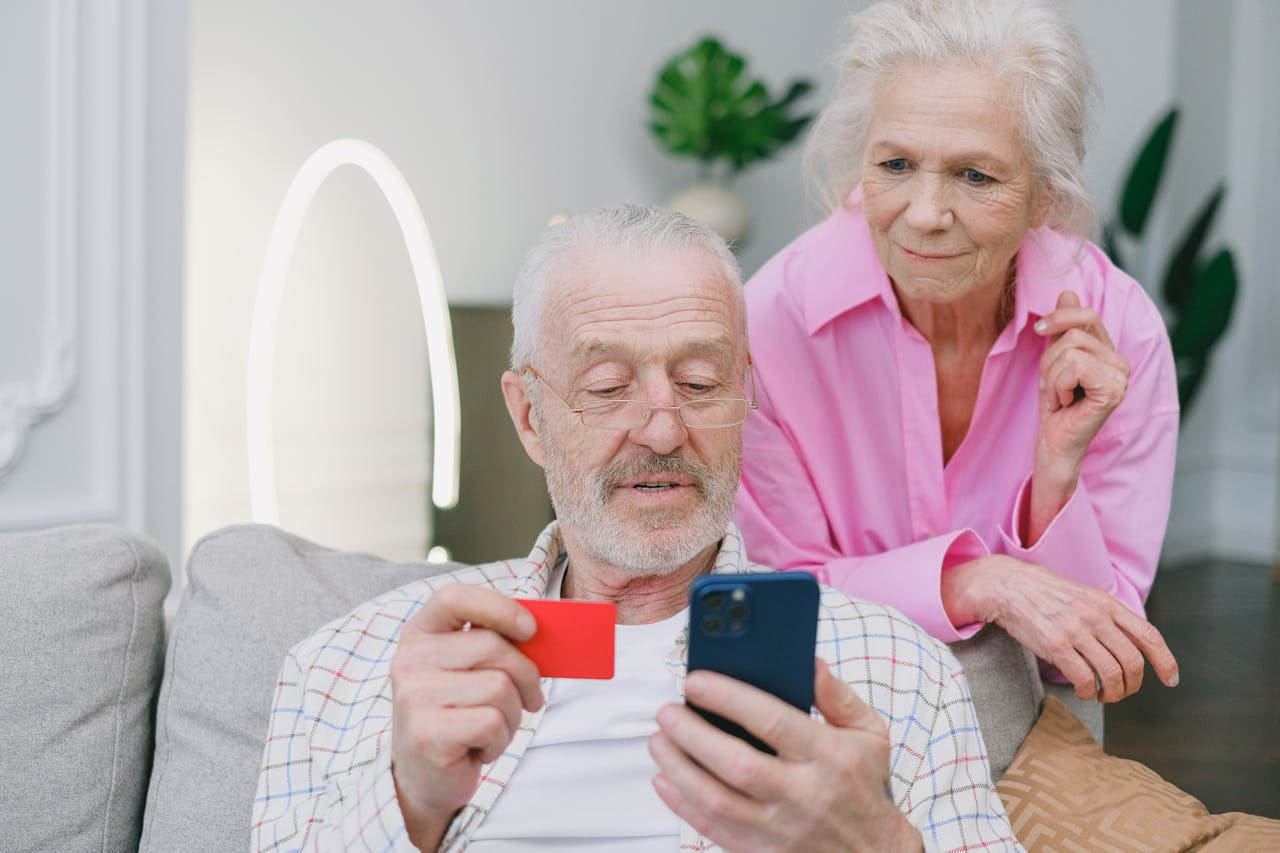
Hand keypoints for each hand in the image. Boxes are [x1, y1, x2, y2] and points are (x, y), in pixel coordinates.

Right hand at [389, 584, 543, 849]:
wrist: (426, 777)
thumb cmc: (458, 715)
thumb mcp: (470, 671)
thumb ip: (495, 644)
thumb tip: (541, 630)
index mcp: (420, 635)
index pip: (454, 598)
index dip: (497, 607)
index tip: (530, 628)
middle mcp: (410, 660)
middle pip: (494, 646)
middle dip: (526, 676)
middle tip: (528, 699)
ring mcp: (414, 696)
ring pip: (500, 687)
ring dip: (512, 714)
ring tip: (491, 727)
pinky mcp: (428, 733)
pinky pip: (493, 722)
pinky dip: (500, 739)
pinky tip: (480, 747)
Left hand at [648, 661, 921, 851]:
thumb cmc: (865, 786)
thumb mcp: (868, 733)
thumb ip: (836, 695)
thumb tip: (809, 661)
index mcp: (829, 756)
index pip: (772, 721)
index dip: (728, 698)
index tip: (695, 681)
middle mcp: (803, 794)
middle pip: (736, 763)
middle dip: (692, 734)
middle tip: (667, 711)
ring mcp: (780, 828)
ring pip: (717, 799)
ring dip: (679, 767)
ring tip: (659, 740)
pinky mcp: (762, 852)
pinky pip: (713, 829)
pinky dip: (681, 804)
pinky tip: (665, 779)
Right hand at [942, 555, 1178, 701]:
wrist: (1007, 585)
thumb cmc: (1044, 594)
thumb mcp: (1083, 595)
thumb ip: (1107, 616)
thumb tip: (1130, 643)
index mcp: (1106, 604)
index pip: (1148, 636)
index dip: (1165, 661)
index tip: (1171, 679)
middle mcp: (1095, 616)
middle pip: (1132, 662)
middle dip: (1133, 685)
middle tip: (1122, 691)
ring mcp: (1076, 631)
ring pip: (1111, 674)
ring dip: (1112, 693)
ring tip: (1103, 695)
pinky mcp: (1055, 646)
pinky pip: (1083, 678)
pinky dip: (1087, 691)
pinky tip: (1083, 691)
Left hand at [1029, 291, 1129, 540]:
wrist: (1054, 443)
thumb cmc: (1055, 406)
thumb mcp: (1054, 360)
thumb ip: (1063, 328)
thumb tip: (1068, 292)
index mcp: (1109, 352)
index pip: (1087, 315)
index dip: (1060, 317)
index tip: (1039, 330)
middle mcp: (1121, 362)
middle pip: (1074, 333)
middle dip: (1050, 360)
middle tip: (1052, 385)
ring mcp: (1121, 377)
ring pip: (1071, 349)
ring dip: (1052, 376)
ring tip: (1059, 396)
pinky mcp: (1113, 390)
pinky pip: (1074, 366)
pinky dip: (1058, 385)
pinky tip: (1064, 403)